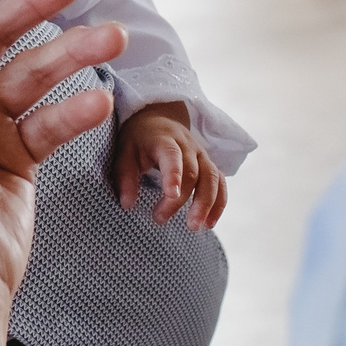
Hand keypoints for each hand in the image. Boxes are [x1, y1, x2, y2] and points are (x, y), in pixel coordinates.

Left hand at [114, 102, 227, 229]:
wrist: (158, 118)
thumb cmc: (139, 139)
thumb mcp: (125, 151)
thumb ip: (125, 176)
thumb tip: (127, 204)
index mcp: (164, 139)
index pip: (172, 155)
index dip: (173, 174)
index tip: (171, 194)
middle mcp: (187, 145)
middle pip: (192, 172)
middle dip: (180, 200)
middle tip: (160, 220)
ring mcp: (201, 154)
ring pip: (212, 178)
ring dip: (206, 204)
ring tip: (195, 227)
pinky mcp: (209, 164)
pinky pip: (220, 183)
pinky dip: (219, 203)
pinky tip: (210, 223)